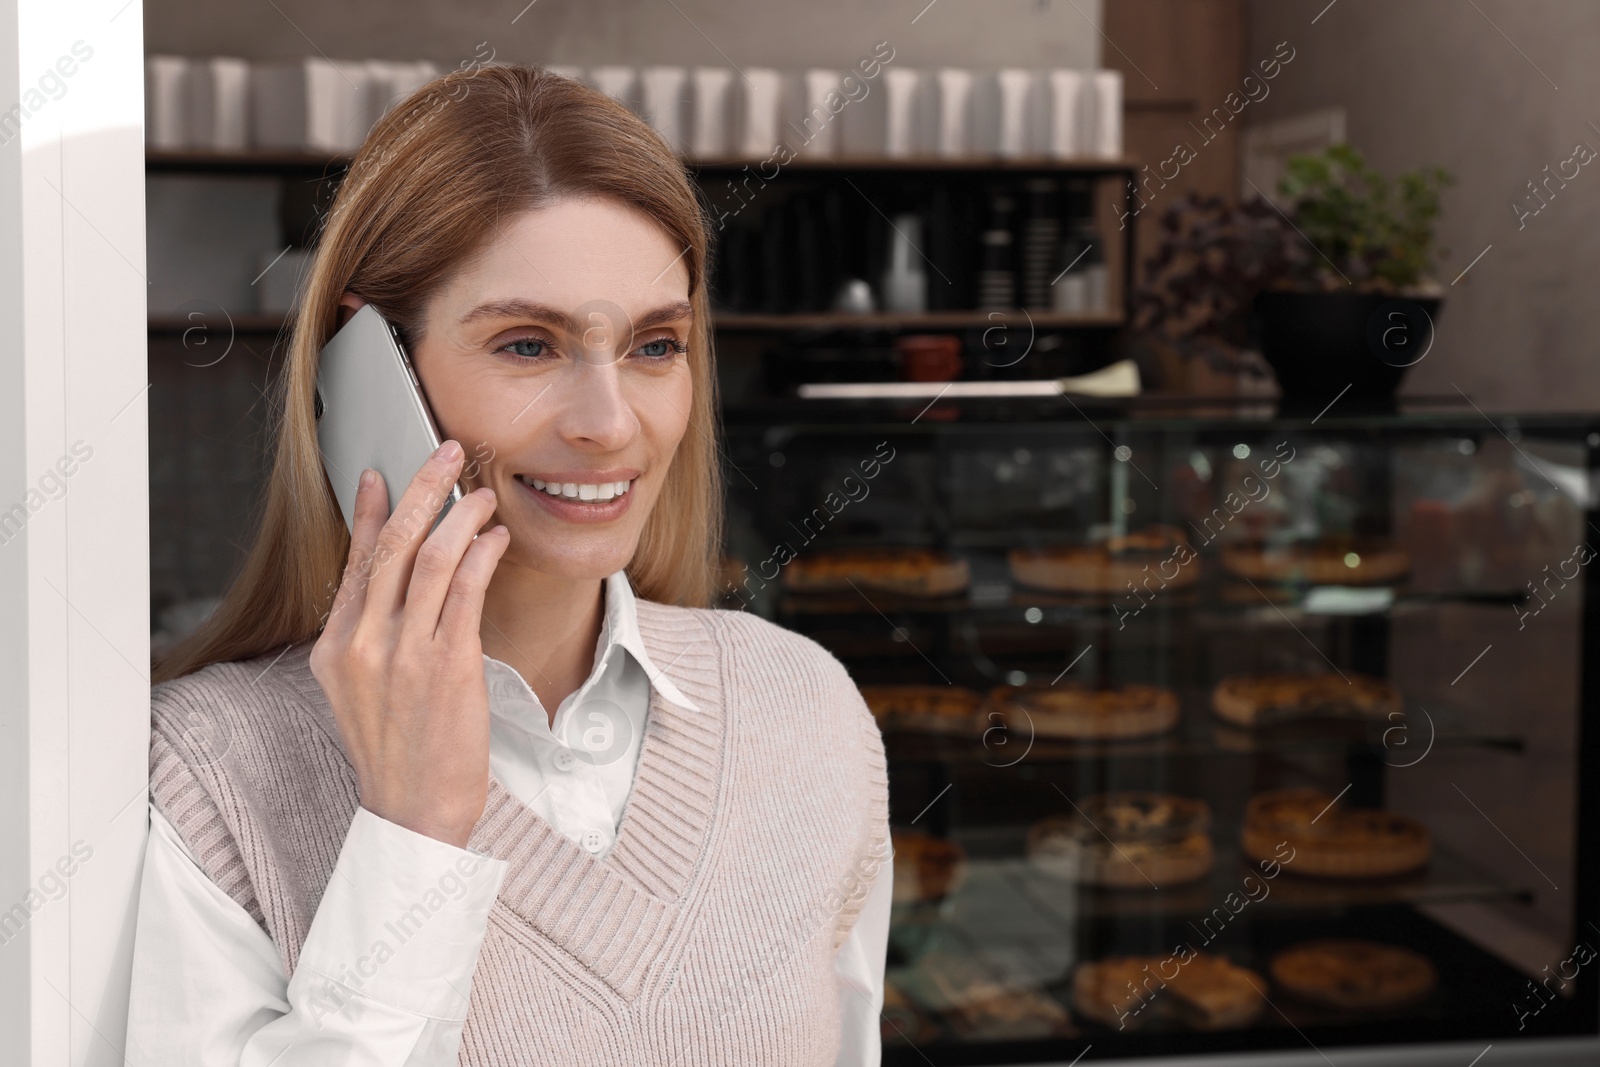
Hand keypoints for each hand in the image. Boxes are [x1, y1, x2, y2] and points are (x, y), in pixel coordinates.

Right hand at [309, 440, 510, 847]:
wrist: (414, 811)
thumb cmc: (398, 751)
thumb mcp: (360, 690)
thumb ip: (369, 636)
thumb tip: (387, 581)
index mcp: (337, 647)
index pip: (356, 561)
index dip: (370, 510)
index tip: (382, 471)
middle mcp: (365, 644)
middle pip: (393, 545)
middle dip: (423, 489)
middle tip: (447, 453)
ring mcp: (404, 654)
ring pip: (431, 558)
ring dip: (462, 515)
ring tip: (484, 495)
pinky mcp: (448, 666)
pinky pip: (465, 591)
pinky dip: (481, 554)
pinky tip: (495, 538)